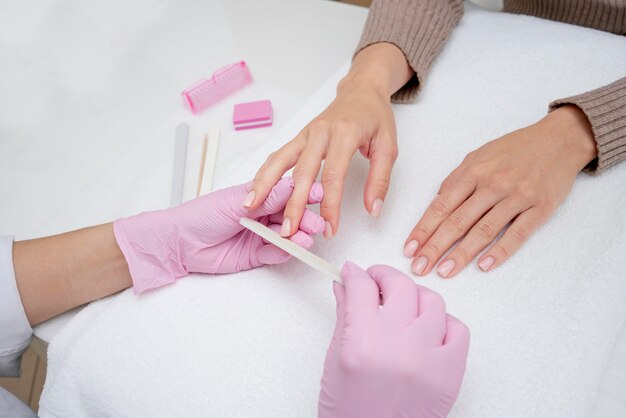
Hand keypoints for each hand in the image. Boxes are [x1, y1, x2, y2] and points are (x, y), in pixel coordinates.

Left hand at [114, 177, 324, 293]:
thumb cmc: (201, 215)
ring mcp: (259, 236)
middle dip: (304, 220)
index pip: (286, 194)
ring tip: (306, 240)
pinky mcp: (254, 256)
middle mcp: (261, 215)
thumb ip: (266, 199)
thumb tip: (294, 186)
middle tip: (317, 224)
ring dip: (297, 238)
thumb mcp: (235, 203)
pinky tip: (291, 250)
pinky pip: (273, 254)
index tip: (320, 194)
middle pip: (290, 217)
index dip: (303, 195)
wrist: (179, 243)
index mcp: (257, 196)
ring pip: (285, 237)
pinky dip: (283, 252)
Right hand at [246, 43, 413, 238]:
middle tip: (288, 230)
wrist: (361, 90)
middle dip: (293, 204)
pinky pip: (278, 156)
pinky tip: (254, 189)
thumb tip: (373, 210)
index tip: (329, 228)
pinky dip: (264, 173)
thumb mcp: (388, 147)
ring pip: (280, 160)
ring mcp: (306, 134)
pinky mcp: (298, 137)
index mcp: (345, 134)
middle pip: (302, 172)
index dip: (330, 205)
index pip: (334, 176)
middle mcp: (321, 132)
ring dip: (265, 185)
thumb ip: (380, 180)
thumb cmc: (374, 117)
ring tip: (251, 207)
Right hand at [318, 262, 469, 417]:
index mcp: (362, 343)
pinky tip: (427, 329)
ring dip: (413, 297)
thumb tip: (346, 286)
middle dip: (382, 276)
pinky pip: (458, 329)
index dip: (355, 274)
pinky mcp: (451, 373)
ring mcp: (429, 358)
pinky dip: (443, 323)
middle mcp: (398, 346)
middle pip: (399, 285)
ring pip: (431, 301)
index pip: (361, 288)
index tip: (352, 272)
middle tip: (374, 282)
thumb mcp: (335, 361)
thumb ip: (344, 316)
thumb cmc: (349, 411)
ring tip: (402, 307)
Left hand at [404, 105, 597, 277]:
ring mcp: (517, 197)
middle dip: (435, 247)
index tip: (409, 248)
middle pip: (458, 221)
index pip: (441, 206)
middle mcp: (493, 185)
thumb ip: (457, 179)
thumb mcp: (479, 155)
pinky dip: (500, 251)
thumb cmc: (515, 149)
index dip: (424, 229)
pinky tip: (484, 265)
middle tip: (419, 268)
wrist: (559, 140)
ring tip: (445, 271)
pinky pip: (518, 233)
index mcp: (474, 172)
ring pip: (484, 230)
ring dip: (462, 253)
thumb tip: (437, 201)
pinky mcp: (540, 208)